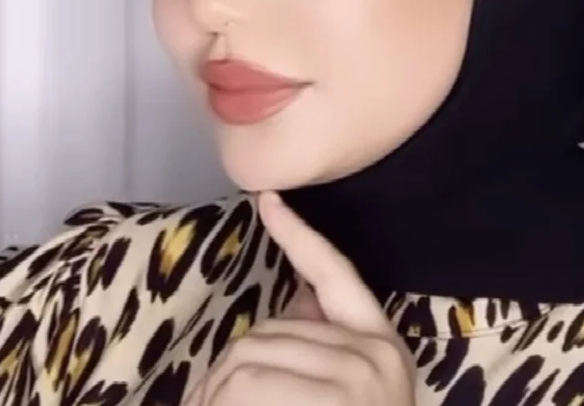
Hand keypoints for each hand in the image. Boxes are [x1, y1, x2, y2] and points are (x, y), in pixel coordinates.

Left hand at [192, 191, 415, 405]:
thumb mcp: (344, 392)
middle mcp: (372, 355)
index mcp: (379, 345)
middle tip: (204, 405)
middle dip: (224, 373)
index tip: (266, 198)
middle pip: (266, 332)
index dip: (299, 236)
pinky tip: (208, 404)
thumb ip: (318, 349)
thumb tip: (295, 299)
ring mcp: (355, 381)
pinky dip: (217, 401)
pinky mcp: (332, 402)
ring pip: (247, 360)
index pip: (335, 275)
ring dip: (213, 395)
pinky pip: (248, 386)